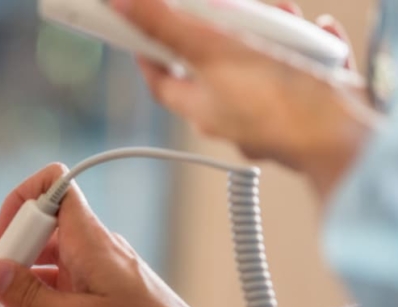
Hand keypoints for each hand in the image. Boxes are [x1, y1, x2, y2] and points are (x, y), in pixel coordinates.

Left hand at [114, 0, 379, 200]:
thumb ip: (168, 28)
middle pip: (214, 69)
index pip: (162, 81)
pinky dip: (309, 48)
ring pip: (262, 67)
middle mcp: (231, 117)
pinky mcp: (309, 109)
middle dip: (222, 34)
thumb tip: (124, 7)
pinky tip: (317, 32)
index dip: (151, 54)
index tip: (143, 34)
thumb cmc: (274, 103)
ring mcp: (272, 115)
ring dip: (270, 36)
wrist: (340, 136)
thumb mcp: (212, 51)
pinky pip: (305, 71)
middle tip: (227, 11)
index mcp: (201, 108)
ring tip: (282, 16)